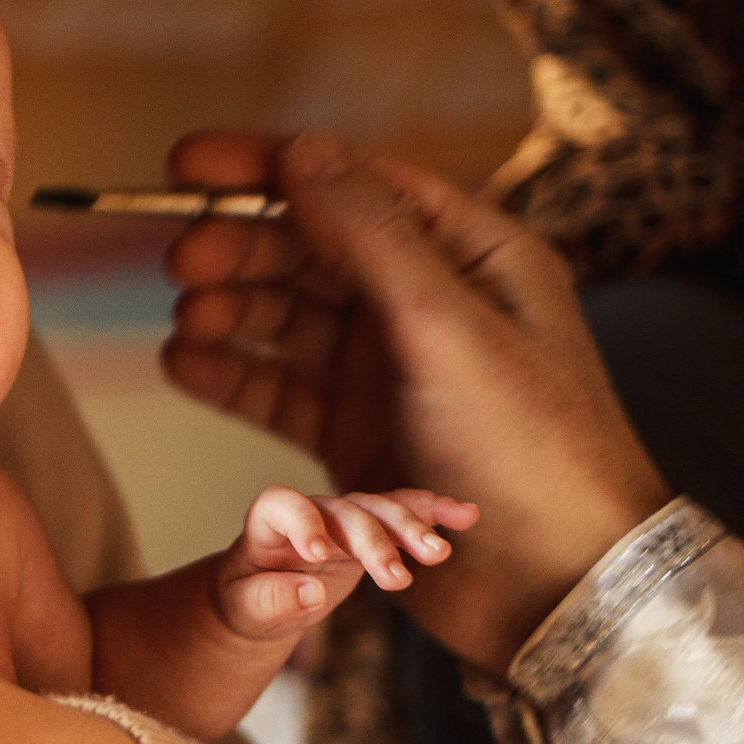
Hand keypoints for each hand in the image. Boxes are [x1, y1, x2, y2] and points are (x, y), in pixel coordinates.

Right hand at [165, 131, 669, 669]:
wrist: (561, 589)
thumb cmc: (537, 453)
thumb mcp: (448, 327)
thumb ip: (371, 238)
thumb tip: (303, 153)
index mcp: (470, 256)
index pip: (353, 184)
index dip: (266, 167)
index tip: (186, 164)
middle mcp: (427, 305)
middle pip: (310, 250)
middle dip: (241, 248)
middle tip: (182, 261)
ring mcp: (391, 373)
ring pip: (289, 319)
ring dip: (233, 310)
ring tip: (189, 319)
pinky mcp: (361, 436)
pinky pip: (280, 389)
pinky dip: (232, 374)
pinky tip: (187, 363)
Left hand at [215, 484, 478, 639]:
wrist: (261, 597)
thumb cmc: (247, 601)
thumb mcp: (245, 610)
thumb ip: (270, 600)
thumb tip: (311, 590)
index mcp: (268, 525)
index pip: (284, 506)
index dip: (302, 524)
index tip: (318, 555)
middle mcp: (310, 513)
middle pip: (345, 511)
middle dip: (373, 541)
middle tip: (397, 580)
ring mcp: (343, 519)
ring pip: (380, 509)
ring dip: (411, 527)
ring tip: (440, 554)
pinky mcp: (369, 531)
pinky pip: (402, 513)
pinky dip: (432, 512)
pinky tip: (465, 514)